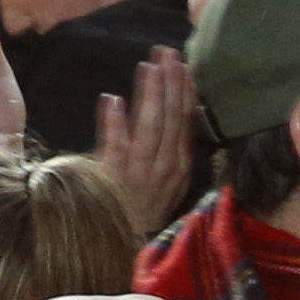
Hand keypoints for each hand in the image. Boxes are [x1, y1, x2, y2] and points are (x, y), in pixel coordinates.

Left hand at [93, 50, 197, 226]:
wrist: (119, 247)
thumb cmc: (139, 208)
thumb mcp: (167, 181)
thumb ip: (172, 147)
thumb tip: (179, 109)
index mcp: (179, 165)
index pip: (187, 121)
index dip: (185, 90)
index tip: (184, 63)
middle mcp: (165, 167)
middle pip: (172, 119)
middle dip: (171, 83)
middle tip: (167, 52)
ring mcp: (140, 174)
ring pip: (150, 127)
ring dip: (150, 95)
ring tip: (148, 66)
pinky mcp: (113, 179)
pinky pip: (115, 148)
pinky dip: (114, 123)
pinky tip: (113, 99)